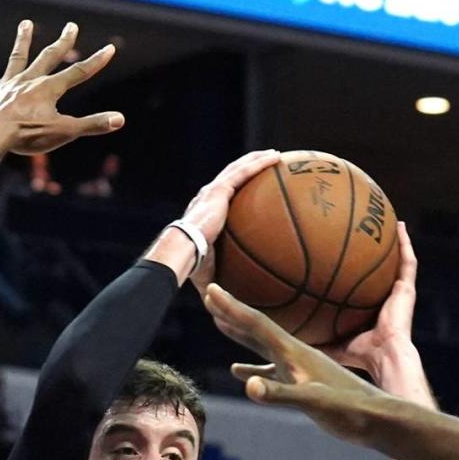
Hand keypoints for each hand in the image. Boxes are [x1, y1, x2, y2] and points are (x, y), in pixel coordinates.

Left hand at [0, 20, 123, 155]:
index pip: (78, 73)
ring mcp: (8, 84)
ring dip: (22, 40)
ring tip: (25, 24)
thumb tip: (120, 120)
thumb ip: (92, 125)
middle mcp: (30, 80)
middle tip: (71, 26)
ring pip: (17, 57)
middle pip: (49, 57)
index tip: (109, 49)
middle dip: (62, 42)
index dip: (96, 62)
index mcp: (49, 89)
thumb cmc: (28, 136)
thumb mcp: (64, 132)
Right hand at [182, 149, 280, 291]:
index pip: (221, 198)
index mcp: (203, 214)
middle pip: (231, 177)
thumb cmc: (192, 267)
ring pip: (239, 168)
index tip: (249, 191)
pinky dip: (260, 163)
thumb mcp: (211, 272)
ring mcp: (213, 191)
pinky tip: (276, 158)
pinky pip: (244, 172)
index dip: (235, 191)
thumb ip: (224, 278)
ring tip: (275, 155)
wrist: (182, 252)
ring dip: (256, 160)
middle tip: (266, 165)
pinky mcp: (220, 189)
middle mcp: (207, 198)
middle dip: (248, 168)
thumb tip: (236, 304)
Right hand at [202, 282, 386, 443]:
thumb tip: (248, 384)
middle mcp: (295, 354)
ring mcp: (298, 369)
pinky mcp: (302, 384)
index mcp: (295, 352)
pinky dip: (253, 367)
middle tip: (210, 294)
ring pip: (262, 346)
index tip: (212, 288)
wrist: (377, 420)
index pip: (257, 324)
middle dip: (232, 312)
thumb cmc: (350, 410)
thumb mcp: (313, 401)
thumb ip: (280, 393)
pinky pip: (270, 370)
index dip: (232, 308)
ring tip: (221, 323)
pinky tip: (240, 371)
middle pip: (256, 328)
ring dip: (240, 334)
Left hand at [318, 223, 415, 379]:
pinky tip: (399, 226)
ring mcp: (397, 294)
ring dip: (392, 242)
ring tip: (385, 221)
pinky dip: (405, 243)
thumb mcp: (326, 344)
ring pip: (395, 262)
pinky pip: (408, 261)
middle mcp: (383, 301)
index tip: (338, 258)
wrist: (383, 356)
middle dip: (371, 254)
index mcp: (367, 313)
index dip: (351, 275)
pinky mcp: (407, 290)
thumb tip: (279, 335)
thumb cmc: (357, 356)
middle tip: (360, 233)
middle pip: (377, 272)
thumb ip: (308, 338)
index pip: (359, 289)